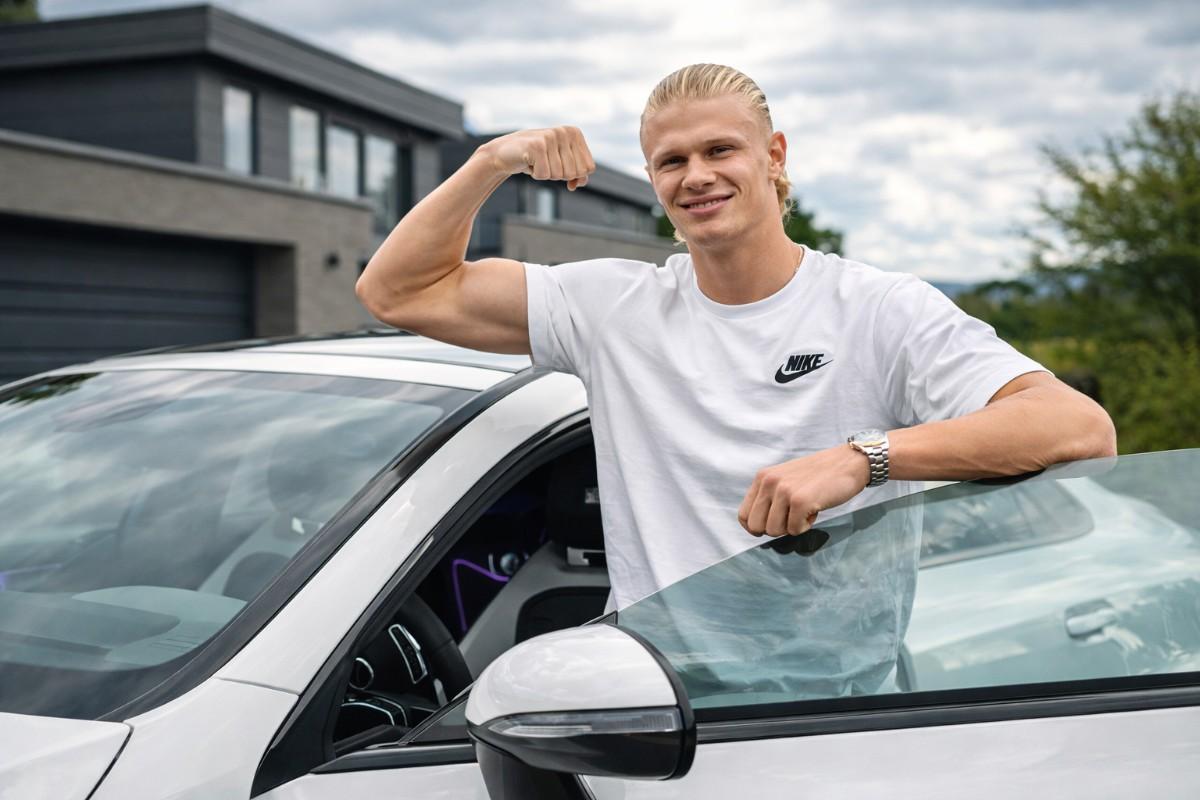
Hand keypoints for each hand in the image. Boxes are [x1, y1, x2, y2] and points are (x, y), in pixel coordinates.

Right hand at [477, 127, 595, 189]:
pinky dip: (536, 175)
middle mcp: (564, 131)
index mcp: (575, 133)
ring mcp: (551, 136)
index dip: (574, 175)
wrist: (506, 152)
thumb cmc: (537, 158)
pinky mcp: (537, 145)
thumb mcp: (561, 164)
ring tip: (537, 162)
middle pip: (575, 173)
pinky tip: (529, 163)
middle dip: (559, 175)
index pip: (588, 168)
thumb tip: (579, 183)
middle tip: (546, 163)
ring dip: (546, 174)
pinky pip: (544, 175)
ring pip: (559, 175)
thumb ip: (578, 173)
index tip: (559, 165)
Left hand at [737, 445, 870, 536]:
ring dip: (791, 527)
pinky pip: (794, 530)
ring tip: (805, 510)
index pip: (743, 515)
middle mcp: (769, 482)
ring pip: (774, 531)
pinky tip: (814, 510)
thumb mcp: (785, 479)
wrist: (848, 463)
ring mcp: (784, 491)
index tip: (771, 527)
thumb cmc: (818, 476)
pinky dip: (805, 526)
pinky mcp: (800, 501)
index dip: (756, 528)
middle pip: (756, 527)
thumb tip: (757, 527)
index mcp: (762, 477)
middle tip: (792, 518)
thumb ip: (769, 496)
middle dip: (775, 529)